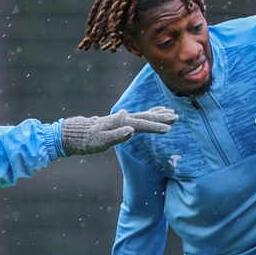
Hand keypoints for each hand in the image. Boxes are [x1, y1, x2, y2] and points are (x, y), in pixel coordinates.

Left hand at [61, 107, 177, 155]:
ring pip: (144, 115)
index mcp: (121, 122)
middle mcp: (123, 118)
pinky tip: (155, 113)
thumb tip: (131, 130)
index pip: (142, 124)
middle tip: (176, 116)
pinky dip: (149, 114)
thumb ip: (117, 136)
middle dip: (161, 117)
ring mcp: (123, 118)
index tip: (168, 128)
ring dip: (158, 114)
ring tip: (171, 112)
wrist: (79, 133)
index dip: (155, 126)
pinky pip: (139, 117)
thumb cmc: (89, 140)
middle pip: (146, 117)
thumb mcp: (101, 141)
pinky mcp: (122, 121)